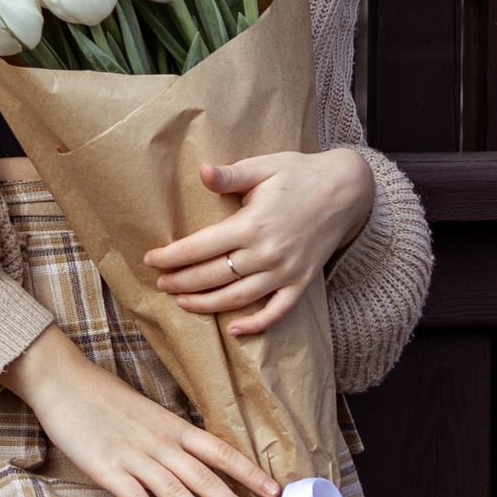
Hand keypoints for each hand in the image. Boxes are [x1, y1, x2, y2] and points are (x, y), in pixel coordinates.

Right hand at [1, 325, 277, 496]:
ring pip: (175, 490)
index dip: (247, 471)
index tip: (273, 490)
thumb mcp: (145, 411)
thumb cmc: (102, 394)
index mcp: (171, 425)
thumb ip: (168, 434)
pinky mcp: (106, 468)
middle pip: (203, 476)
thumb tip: (193, 456)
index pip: (219, 450)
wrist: (61, 379)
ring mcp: (132, 456)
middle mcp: (159, 442)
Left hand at [142, 148, 374, 337]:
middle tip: (160, 283)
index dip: (172, 256)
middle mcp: (267, 254)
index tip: (150, 259)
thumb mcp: (263, 166)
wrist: (346, 190)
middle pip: (213, 276)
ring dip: (207, 304)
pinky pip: (277, 311)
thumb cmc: (298, 174)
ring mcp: (286, 272)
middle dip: (181, 282)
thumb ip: (230, 175)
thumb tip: (200, 171)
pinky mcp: (302, 282)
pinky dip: (256, 324)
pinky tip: (233, 330)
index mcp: (252, 225)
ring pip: (238, 298)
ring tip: (182, 302)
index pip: (200, 247)